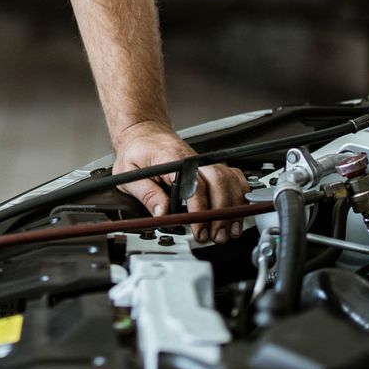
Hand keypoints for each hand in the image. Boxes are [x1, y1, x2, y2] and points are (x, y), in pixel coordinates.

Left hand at [111, 122, 249, 245]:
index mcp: (172, 159)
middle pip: (218, 182)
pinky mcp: (210, 166)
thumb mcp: (129, 173)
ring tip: (228, 230)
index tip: (199, 227)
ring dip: (233, 207)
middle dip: (221, 212)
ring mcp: (204, 162)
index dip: (200, 208)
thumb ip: (147, 194)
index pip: (194, 183)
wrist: (144, 133)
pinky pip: (233, 177)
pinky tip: (238, 210)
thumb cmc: (137, 151)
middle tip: (215, 235)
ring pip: (229, 180)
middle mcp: (193, 159)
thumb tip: (162, 213)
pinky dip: (240, 194)